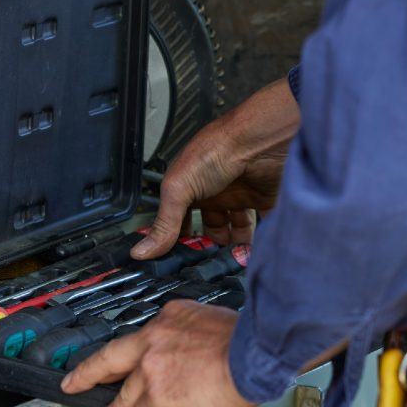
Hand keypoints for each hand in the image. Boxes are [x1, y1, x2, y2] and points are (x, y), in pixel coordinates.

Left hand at [60, 301, 255, 406]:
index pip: (141, 336)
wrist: (254, 354)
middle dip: (88, 372)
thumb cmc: (247, 339)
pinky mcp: (158, 394)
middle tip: (74, 380)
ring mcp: (152, 367)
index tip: (122, 356)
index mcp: (168, 317)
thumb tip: (189, 345)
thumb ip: (191, 331)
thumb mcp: (211, 318)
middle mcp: (153, 339)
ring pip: (124, 392)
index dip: (130, 350)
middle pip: (111, 358)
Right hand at [134, 78, 299, 258]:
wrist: (260, 141)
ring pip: (236, 229)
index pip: (179, 220)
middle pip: (210, 228)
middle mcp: (214, 192)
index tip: (178, 262)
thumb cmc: (218, 149)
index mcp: (189, 188)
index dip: (178, 240)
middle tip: (209, 265)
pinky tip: (254, 253)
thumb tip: (142, 250)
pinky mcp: (263, 200)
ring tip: (231, 262)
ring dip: (235, 246)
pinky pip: (262, 226)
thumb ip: (164, 223)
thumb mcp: (179, 189)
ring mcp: (239, 196)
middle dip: (209, 247)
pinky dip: (260, 240)